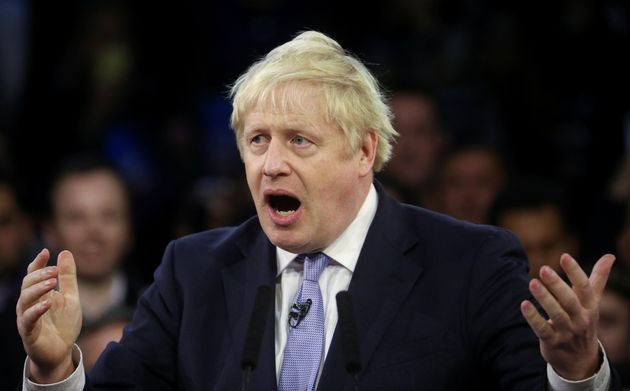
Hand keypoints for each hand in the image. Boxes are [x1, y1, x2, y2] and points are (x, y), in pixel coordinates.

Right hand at [16, 249, 81, 382]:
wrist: (62, 351)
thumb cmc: (63, 324)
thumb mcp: (71, 296)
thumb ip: (68, 277)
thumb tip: (64, 252)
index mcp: (39, 294)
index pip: (33, 274)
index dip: (38, 263)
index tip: (46, 252)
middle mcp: (29, 304)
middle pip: (27, 284)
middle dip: (40, 275)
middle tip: (55, 270)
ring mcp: (27, 318)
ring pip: (24, 299)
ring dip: (38, 289)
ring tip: (52, 282)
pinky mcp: (29, 333)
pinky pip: (28, 320)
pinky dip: (37, 310)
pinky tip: (48, 303)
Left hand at [520, 253, 614, 379]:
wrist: (580, 360)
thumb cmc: (583, 321)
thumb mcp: (592, 302)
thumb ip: (598, 278)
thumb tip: (610, 255)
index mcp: (590, 306)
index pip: (585, 287)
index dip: (575, 271)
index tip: (564, 256)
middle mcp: (581, 319)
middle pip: (570, 300)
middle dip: (557, 284)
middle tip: (543, 268)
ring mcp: (567, 331)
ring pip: (556, 314)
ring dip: (544, 298)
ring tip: (532, 282)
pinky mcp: (553, 342)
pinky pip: (542, 329)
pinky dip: (533, 317)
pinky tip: (524, 304)